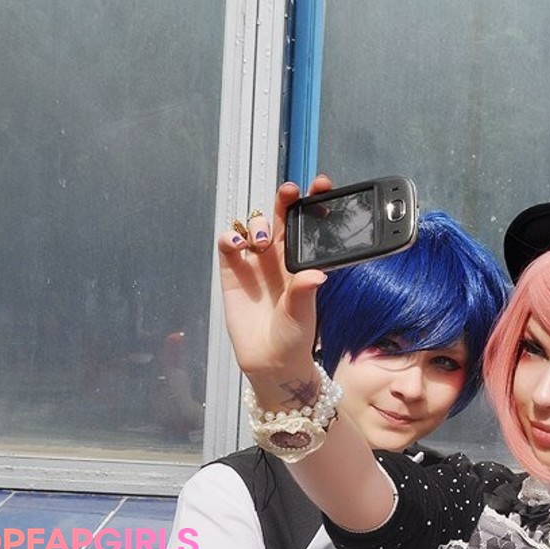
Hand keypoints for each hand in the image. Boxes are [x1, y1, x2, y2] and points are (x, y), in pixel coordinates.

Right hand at [217, 175, 333, 407]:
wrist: (269, 361)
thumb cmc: (294, 336)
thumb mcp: (303, 315)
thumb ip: (304, 292)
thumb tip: (316, 275)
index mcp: (303, 261)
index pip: (309, 224)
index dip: (314, 202)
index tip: (321, 185)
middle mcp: (280, 256)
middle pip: (281, 217)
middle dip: (284, 199)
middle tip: (289, 191)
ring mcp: (255, 262)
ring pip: (254, 226)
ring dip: (257, 224)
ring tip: (262, 239)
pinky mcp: (232, 272)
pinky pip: (228, 245)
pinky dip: (230, 237)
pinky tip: (236, 244)